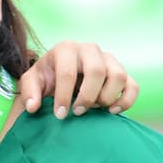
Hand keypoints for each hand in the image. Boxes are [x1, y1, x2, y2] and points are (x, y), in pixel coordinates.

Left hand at [20, 41, 138, 117]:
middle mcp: (90, 49)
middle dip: (87, 96)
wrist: (62, 75)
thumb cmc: (47, 77)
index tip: (60, 114)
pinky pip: (133, 85)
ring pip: (118, 76)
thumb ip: (29, 91)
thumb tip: (33, 107)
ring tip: (93, 109)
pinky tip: (111, 111)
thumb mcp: (32, 81)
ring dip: (106, 97)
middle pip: (96, 71)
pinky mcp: (122, 72)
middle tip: (77, 112)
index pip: (68, 72)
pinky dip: (126, 100)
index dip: (64, 96)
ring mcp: (109, 59)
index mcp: (66, 48)